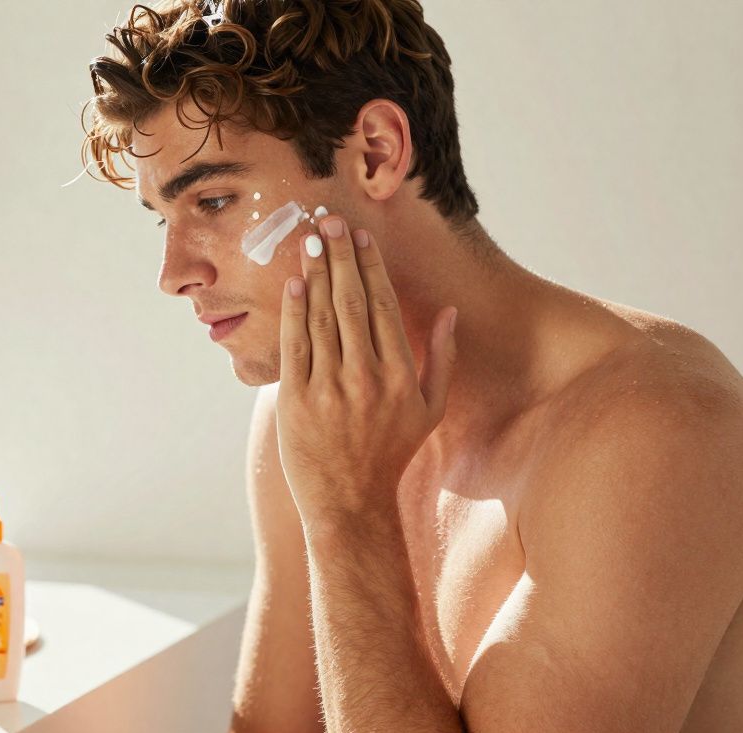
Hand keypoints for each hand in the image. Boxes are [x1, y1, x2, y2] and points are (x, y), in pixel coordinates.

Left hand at [275, 217, 456, 525]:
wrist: (350, 501)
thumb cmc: (391, 453)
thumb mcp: (430, 410)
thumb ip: (441, 359)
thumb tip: (448, 311)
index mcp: (401, 375)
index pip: (383, 306)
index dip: (371, 267)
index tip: (361, 237)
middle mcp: (367, 378)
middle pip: (352, 302)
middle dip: (340, 256)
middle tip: (329, 221)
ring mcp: (331, 389)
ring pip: (322, 318)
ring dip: (316, 274)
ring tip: (309, 241)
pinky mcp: (298, 401)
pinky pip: (295, 347)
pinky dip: (294, 312)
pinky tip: (293, 284)